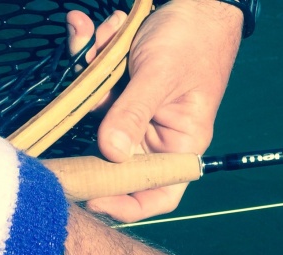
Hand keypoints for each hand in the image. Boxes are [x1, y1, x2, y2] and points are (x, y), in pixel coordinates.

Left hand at [67, 0, 242, 221]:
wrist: (197, 0)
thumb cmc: (193, 40)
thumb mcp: (160, 76)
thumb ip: (133, 113)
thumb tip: (110, 153)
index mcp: (180, 144)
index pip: (158, 193)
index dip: (127, 205)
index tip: (92, 200)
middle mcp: (157, 135)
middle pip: (113, 151)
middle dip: (94, 113)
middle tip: (85, 83)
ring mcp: (135, 112)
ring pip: (95, 111)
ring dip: (90, 72)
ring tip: (104, 37)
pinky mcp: (120, 89)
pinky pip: (93, 84)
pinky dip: (88, 55)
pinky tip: (91, 27)